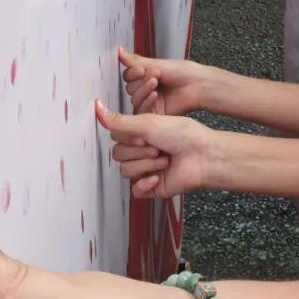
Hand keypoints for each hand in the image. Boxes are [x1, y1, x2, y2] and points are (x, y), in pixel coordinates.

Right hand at [96, 100, 219, 198]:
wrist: (202, 154)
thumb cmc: (181, 133)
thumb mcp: (148, 122)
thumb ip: (120, 120)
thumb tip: (97, 107)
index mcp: (141, 133)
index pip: (117, 138)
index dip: (128, 139)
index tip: (144, 136)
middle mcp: (142, 150)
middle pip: (119, 156)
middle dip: (139, 152)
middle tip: (158, 148)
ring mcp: (147, 169)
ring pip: (126, 171)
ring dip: (146, 165)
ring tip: (164, 160)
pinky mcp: (153, 186)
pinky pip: (135, 190)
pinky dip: (144, 184)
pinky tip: (155, 178)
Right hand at [118, 46, 211, 115]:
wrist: (197, 85)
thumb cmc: (182, 72)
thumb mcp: (156, 64)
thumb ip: (135, 61)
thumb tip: (118, 50)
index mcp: (146, 76)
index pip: (128, 77)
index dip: (132, 73)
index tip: (141, 69)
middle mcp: (146, 89)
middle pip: (130, 88)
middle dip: (141, 80)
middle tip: (155, 75)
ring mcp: (150, 102)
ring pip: (134, 99)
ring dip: (144, 89)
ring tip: (156, 82)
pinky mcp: (154, 114)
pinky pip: (142, 111)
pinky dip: (146, 101)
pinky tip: (155, 94)